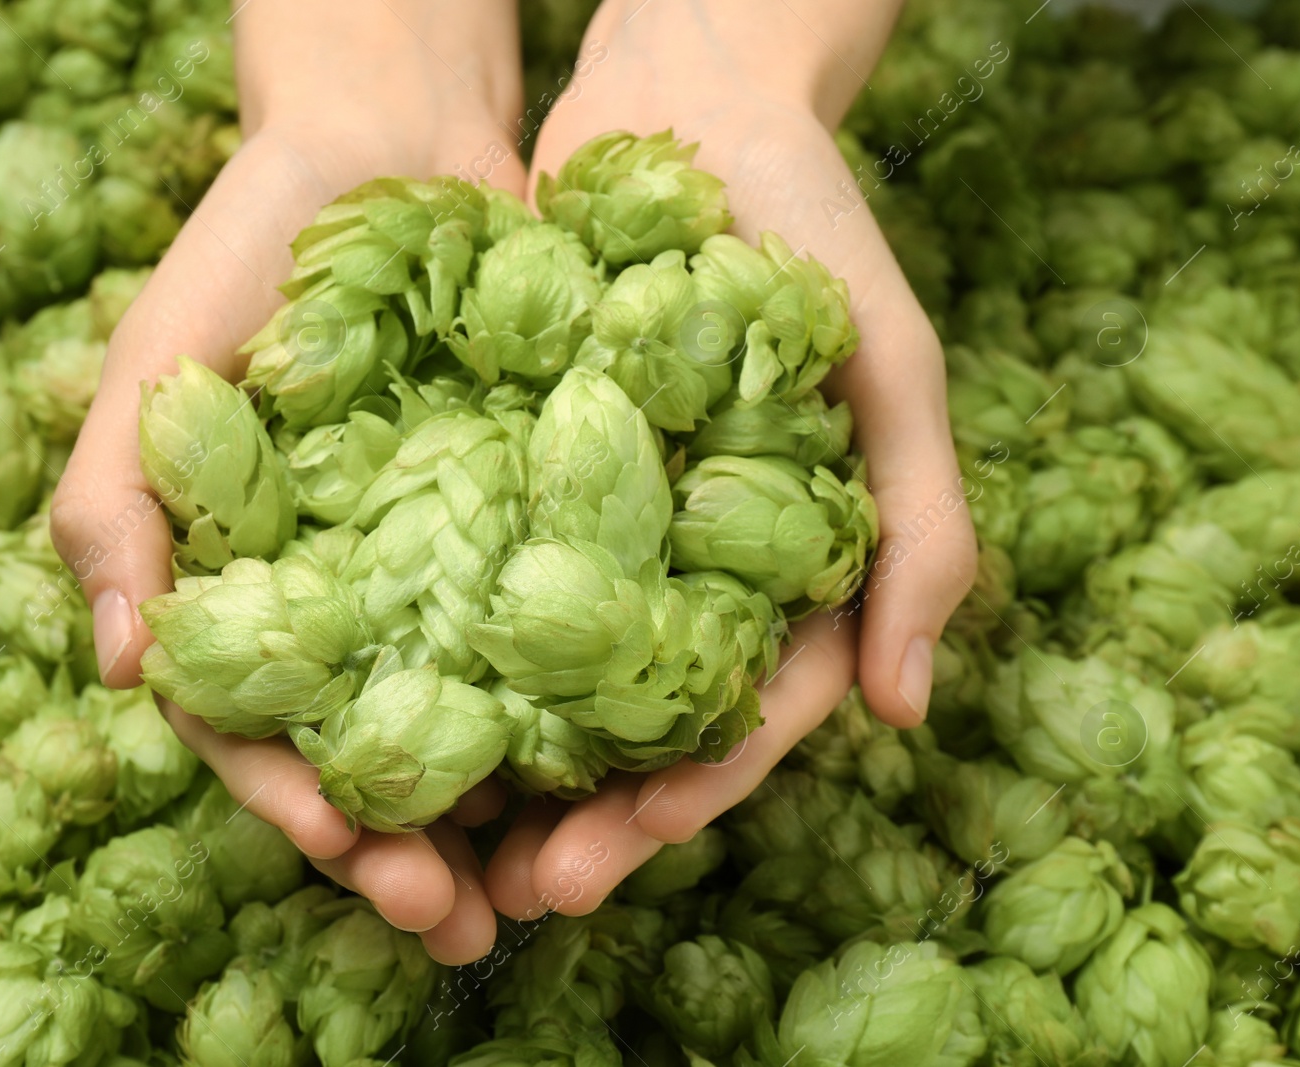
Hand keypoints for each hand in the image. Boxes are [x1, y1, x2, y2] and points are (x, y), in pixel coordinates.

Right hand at [49, 0, 526, 964]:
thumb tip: (126, 671)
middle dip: (422, 852)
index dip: (306, 810)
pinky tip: (633, 757)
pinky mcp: (543, 524)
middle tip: (477, 925)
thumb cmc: (243, 264)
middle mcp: (357, 607)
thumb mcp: (152, 376)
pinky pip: (569, 625)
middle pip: (384, 758)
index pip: (268, 739)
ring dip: (519, 813)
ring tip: (568, 880)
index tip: (360, 861)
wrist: (389, 150)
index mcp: (254, 601)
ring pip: (484, 720)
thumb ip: (113, 512)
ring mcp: (452, 572)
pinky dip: (593, 697)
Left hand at [484, 0, 978, 920]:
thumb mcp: (894, 368)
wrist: (686, 99)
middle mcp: (685, 568)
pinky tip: (379, 702)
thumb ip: (920, 529)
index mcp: (780, 571)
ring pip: (546, 678)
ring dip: (502, 770)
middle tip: (516, 891)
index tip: (626, 845)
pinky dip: (437, 644)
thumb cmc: (810, 227)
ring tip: (437, 842)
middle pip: (634, 725)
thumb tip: (904, 711)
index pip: (744, 713)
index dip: (695, 789)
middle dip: (587, 815)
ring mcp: (595, 527)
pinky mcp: (514, 472)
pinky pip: (473, 575)